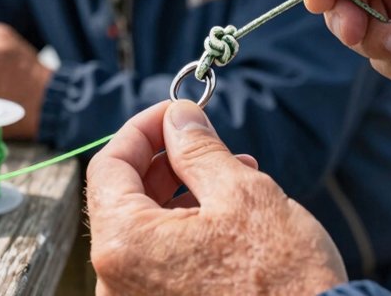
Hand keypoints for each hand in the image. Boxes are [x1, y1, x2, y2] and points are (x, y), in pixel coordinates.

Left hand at [86, 100, 345, 295]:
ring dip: (183, 192)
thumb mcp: (242, 193)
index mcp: (124, 244)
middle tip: (207, 139)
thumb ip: (198, 149)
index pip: (108, 166)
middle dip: (167, 160)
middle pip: (125, 198)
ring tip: (234, 172)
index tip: (176, 112)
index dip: (142, 129)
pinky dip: (188, 229)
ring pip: (147, 228)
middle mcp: (116, 281)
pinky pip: (162, 260)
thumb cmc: (282, 277)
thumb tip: (178, 118)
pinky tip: (230, 213)